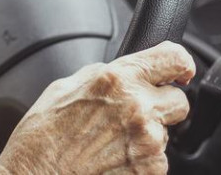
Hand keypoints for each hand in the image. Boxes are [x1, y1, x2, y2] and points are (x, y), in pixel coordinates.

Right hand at [0, 41, 195, 174]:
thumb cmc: (41, 138)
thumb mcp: (64, 88)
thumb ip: (102, 76)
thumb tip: (122, 73)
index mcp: (116, 80)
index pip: (173, 58)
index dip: (180, 64)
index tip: (179, 71)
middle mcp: (137, 108)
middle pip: (180, 101)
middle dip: (162, 106)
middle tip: (135, 116)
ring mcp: (147, 142)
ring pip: (166, 134)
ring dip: (147, 137)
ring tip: (110, 144)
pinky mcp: (149, 170)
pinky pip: (158, 161)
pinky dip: (140, 161)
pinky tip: (112, 160)